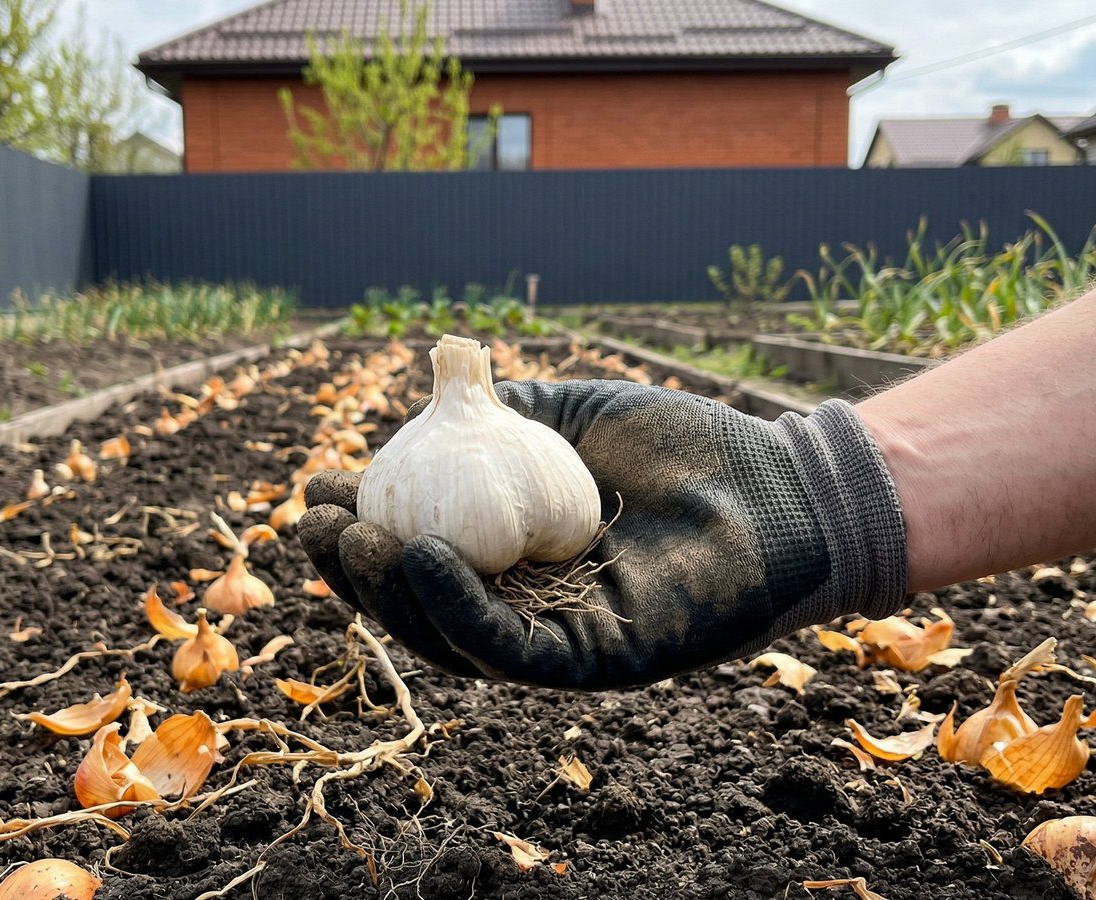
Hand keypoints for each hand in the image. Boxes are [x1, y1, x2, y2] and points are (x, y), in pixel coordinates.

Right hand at [298, 380, 907, 689]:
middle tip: (316, 527)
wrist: (779, 481)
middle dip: (357, 574)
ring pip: (452, 640)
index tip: (320, 491)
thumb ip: (503, 412)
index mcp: (516, 561)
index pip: (420, 560)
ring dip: (390, 596)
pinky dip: (459, 612)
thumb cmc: (682, 448)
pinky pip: (512, 651)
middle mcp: (529, 610)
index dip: (363, 533)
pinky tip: (423, 561)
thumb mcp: (570, 414)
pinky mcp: (597, 663)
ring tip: (351, 542)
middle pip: (421, 609)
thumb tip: (433, 394)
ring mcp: (561, 642)